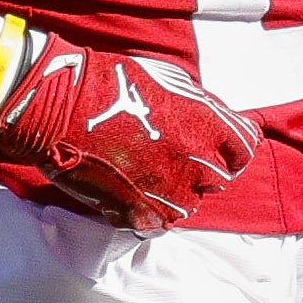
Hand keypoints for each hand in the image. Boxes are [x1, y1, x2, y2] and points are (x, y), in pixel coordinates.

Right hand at [0, 0, 260, 228]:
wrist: (58, 106)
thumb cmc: (109, 84)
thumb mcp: (169, 81)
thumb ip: (200, 107)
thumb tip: (218, 120)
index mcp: (208, 126)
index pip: (244, 148)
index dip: (229, 146)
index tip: (214, 144)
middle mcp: (197, 162)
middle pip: (219, 178)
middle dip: (202, 169)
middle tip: (171, 156)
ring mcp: (170, 192)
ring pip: (190, 204)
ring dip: (176, 192)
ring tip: (146, 173)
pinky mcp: (141, 214)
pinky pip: (158, 222)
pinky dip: (148, 210)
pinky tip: (129, 190)